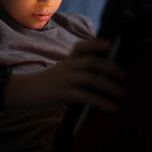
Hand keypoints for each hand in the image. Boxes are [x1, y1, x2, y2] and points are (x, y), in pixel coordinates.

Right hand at [4, 39, 125, 110]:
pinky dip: (101, 101)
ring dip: (109, 86)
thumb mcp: (63, 71)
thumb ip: (79, 71)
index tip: (109, 44)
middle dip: (110, 67)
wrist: (28, 90)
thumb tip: (105, 78)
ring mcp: (65, 78)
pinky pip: (86, 96)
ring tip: (121, 93)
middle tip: (124, 75)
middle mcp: (68, 66)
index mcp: (69, 60)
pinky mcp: (63, 92)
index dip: (96, 44)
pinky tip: (112, 107)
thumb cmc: (50, 82)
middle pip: (91, 61)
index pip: (82, 47)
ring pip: (91, 78)